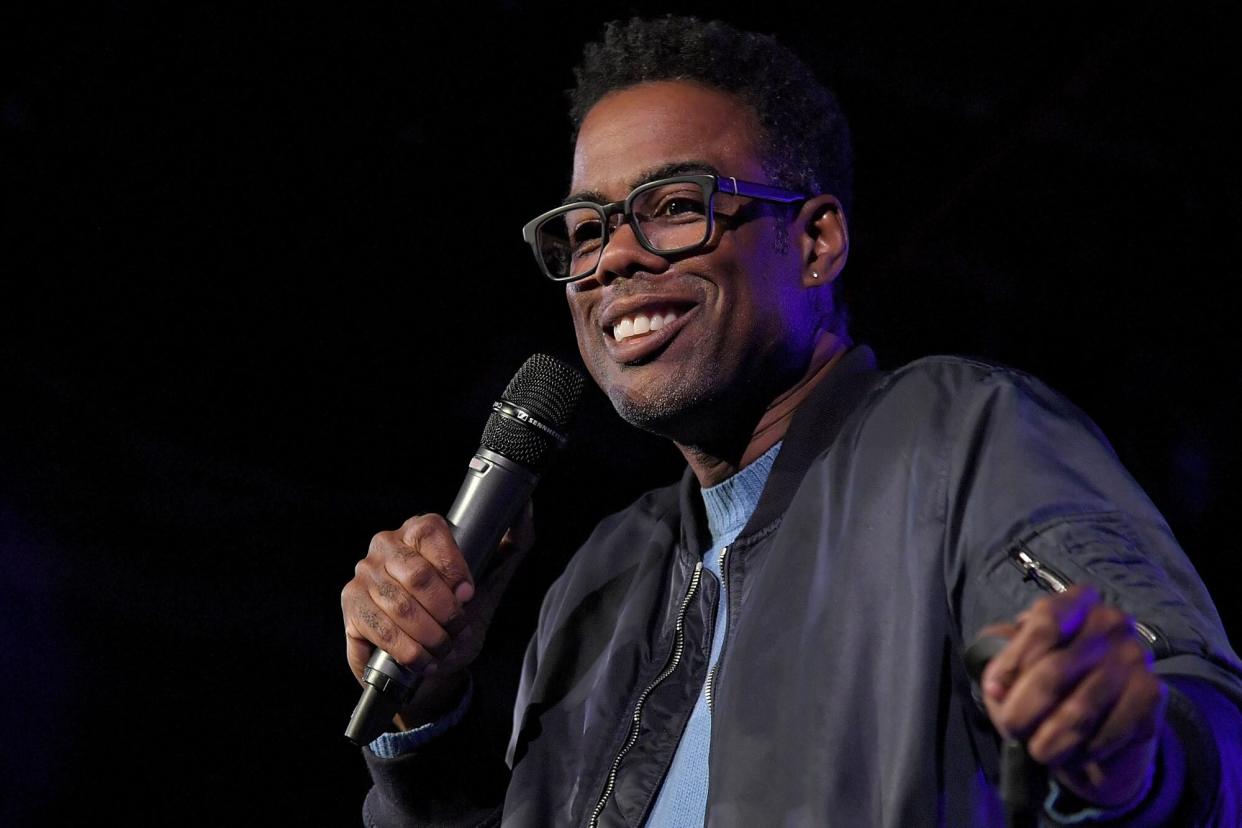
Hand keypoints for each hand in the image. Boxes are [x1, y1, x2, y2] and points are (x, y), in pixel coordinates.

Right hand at [341, 505, 534, 725]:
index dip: (454, 568)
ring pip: (400, 606)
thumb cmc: (462, 615)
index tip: (468, 594)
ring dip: (430, 636)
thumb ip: (514, 543)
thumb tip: (525, 509)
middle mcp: (386, 545)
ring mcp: (364, 575)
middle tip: (457, 630)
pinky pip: (381, 630)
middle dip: (446, 612)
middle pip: (417, 574)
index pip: (432, 532)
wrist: (433, 661)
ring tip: (443, 648)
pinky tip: (423, 660)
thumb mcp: (492, 580)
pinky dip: (409, 651)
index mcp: (419, 530)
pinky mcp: (351, 606)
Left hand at [978, 585, 1167, 808]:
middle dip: (1025, 709)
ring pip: (1081, 707)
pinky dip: (1084, 750)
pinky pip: (1109, 729)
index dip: (1015, 661)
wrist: (1095, 734)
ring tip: (1040, 750)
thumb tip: (998, 686)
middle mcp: (1110, 622)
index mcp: (1073, 604)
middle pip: (1056, 668)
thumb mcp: (1012, 672)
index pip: (1045, 621)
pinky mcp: (1151, 695)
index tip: (995, 691)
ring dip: (1052, 738)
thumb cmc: (1044, 692)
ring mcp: (1135, 657)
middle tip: (1012, 729)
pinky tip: (1076, 754)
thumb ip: (1001, 668)